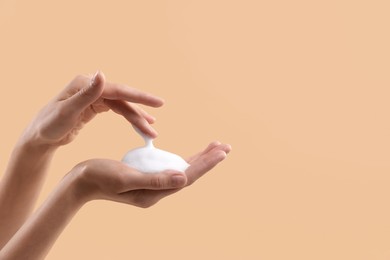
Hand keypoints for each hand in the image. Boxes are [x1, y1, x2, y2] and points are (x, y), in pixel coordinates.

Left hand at [22, 71, 163, 148]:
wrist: (39, 137)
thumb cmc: (49, 125)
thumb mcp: (66, 111)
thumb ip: (86, 93)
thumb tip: (102, 73)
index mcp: (86, 84)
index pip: (118, 90)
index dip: (139, 96)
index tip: (158, 102)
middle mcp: (92, 87)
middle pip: (123, 98)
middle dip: (141, 110)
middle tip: (158, 118)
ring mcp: (94, 96)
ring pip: (122, 106)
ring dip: (137, 118)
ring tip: (152, 130)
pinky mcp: (95, 106)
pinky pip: (117, 110)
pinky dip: (129, 117)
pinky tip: (140, 123)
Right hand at [70, 141, 231, 206]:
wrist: (79, 182)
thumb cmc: (98, 177)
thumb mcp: (125, 177)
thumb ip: (154, 179)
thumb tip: (184, 177)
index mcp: (154, 192)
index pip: (187, 176)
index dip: (205, 164)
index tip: (222, 151)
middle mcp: (157, 191)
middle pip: (188, 173)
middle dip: (208, 160)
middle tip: (226, 146)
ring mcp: (152, 185)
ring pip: (181, 169)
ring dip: (198, 158)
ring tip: (214, 147)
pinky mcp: (147, 177)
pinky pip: (169, 167)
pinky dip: (181, 158)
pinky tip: (188, 154)